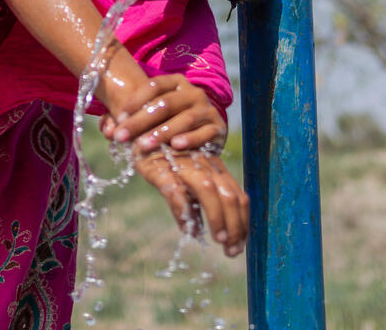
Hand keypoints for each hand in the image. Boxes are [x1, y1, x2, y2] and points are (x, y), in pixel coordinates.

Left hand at [99, 74, 226, 154]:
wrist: (203, 136)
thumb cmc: (168, 124)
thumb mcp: (149, 118)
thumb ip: (127, 121)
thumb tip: (107, 131)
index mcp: (176, 83)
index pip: (154, 85)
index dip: (135, 100)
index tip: (119, 117)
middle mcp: (193, 92)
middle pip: (165, 103)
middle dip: (140, 121)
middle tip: (122, 136)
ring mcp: (207, 109)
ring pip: (183, 119)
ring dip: (161, 133)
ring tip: (143, 145)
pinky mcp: (218, 128)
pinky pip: (203, 133)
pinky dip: (189, 139)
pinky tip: (175, 146)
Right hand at [134, 148, 248, 256]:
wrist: (142, 134)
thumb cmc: (166, 159)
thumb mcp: (187, 180)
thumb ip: (195, 202)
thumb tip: (196, 232)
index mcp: (216, 170)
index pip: (238, 198)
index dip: (243, 224)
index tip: (241, 246)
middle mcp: (205, 167)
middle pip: (229, 197)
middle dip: (235, 227)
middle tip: (233, 251)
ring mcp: (184, 166)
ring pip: (208, 191)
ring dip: (217, 218)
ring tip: (219, 240)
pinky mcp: (161, 170)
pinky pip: (175, 191)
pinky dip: (184, 210)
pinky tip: (188, 230)